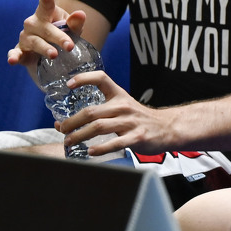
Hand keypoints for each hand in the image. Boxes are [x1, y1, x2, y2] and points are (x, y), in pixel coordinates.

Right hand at [8, 0, 85, 79]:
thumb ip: (75, 23)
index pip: (45, 6)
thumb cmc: (61, 34)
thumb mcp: (72, 28)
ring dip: (44, 48)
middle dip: (58, 37)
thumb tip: (80, 14)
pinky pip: (15, 53)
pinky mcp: (20, 51)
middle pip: (45, 29)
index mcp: (45, 14)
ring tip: (54, 55)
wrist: (50, 51)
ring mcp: (25, 37)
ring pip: (35, 42)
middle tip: (70, 46)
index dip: (46, 0)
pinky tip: (12, 60)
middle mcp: (32, 24)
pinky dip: (13, 56)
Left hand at [57, 72, 178, 155]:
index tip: (68, 85)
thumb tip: (62, 124)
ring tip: (69, 142)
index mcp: (120, 96)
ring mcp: (131, 122)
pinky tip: (91, 152)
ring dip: (80, 135)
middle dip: (72, 122)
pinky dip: (101, 148)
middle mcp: (124, 106)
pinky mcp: (137, 137)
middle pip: (91, 111)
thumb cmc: (139, 119)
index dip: (84, 78)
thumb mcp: (122, 109)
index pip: (101, 79)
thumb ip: (97, 114)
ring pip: (99, 126)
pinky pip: (116, 143)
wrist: (168, 127)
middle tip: (62, 130)